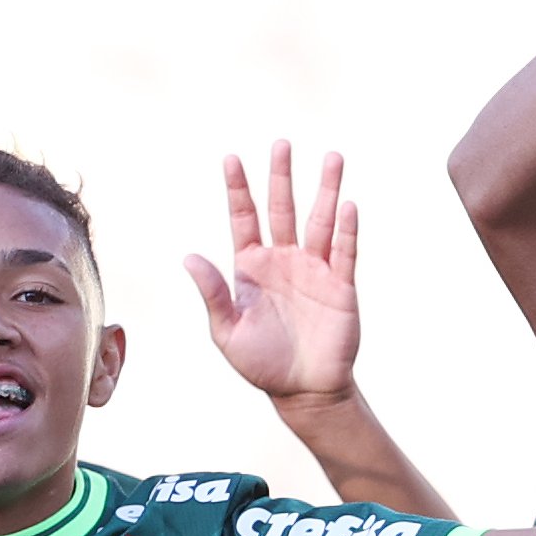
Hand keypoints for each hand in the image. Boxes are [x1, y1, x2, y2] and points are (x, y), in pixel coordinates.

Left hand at [184, 143, 362, 407]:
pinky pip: (344, 253)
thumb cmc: (262, 363)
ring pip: (320, 221)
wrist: (304, 391)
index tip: (231, 158)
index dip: (237, 188)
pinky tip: (346, 206)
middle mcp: (284, 260)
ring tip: (332, 158)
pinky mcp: (341, 286)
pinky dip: (346, 230)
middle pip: (282, 208)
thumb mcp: (227, 332)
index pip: (244, 218)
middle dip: (281, 176)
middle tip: (281, 144)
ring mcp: (315, 270)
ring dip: (325, 190)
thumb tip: (189, 257)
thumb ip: (212, 294)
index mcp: (252, 267)